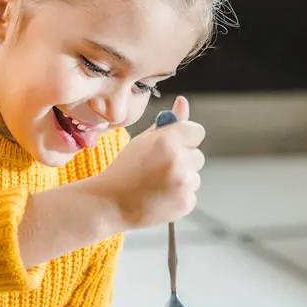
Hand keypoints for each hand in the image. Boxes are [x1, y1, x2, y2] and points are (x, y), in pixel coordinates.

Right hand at [91, 95, 204, 228]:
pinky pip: (191, 196)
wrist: (108, 204)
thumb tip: (183, 102)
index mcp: (167, 140)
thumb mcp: (141, 141)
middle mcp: (178, 160)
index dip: (185, 139)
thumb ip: (167, 123)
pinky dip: (178, 198)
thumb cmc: (123, 171)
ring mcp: (183, 183)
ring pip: (195, 177)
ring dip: (181, 181)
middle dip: (183, 162)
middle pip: (198, 156)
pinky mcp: (186, 202)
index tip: (172, 147)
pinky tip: (159, 198)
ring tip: (156, 186)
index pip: (197, 131)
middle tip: (158, 170)